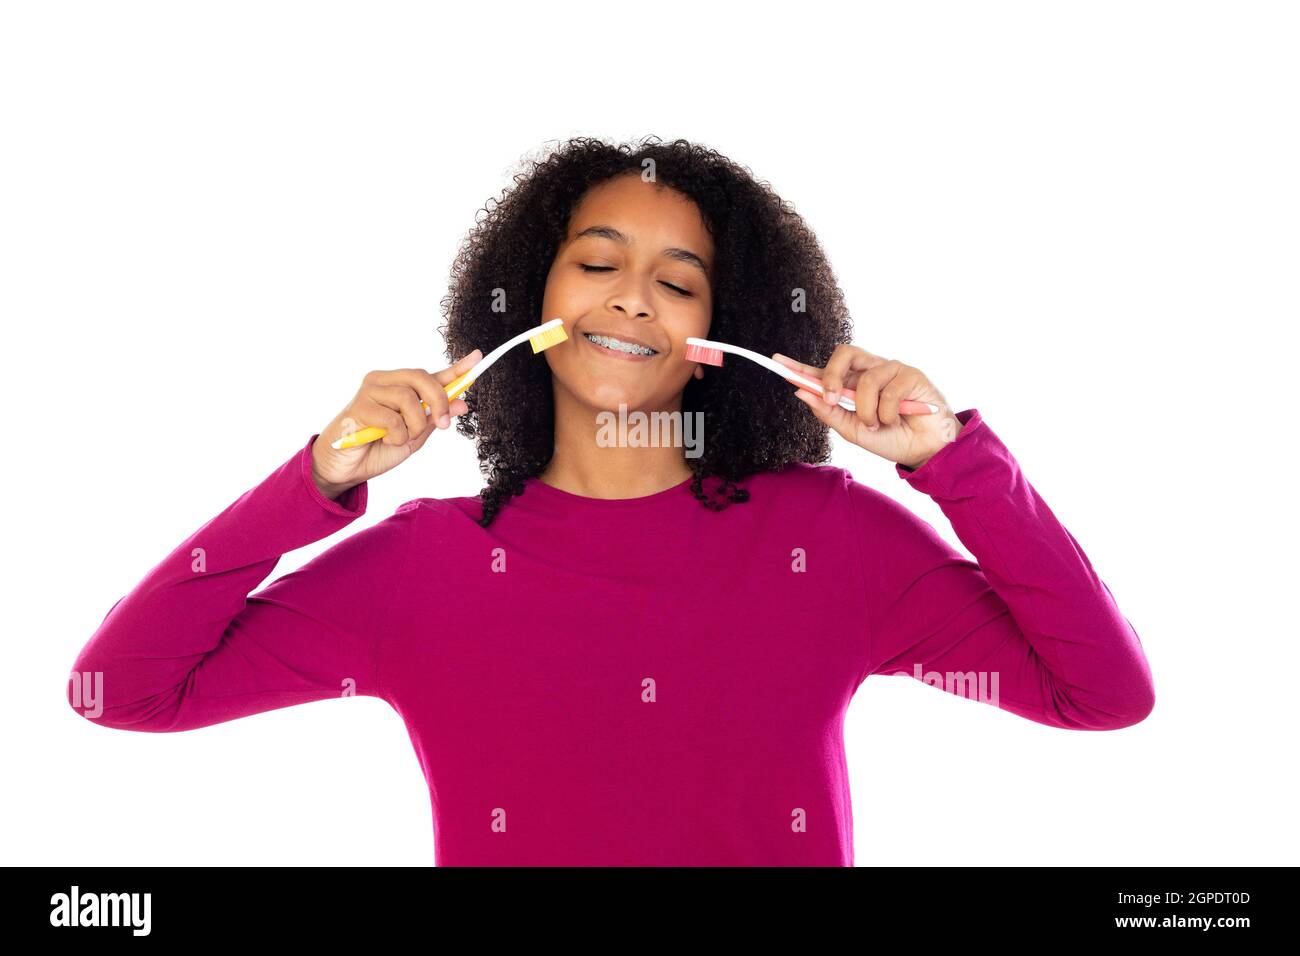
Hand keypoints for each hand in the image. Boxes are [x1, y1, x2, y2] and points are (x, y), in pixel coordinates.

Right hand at [310, 349, 481, 497]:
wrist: (347, 468)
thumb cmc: (378, 448)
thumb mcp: (416, 436)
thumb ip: (435, 418)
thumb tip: (462, 403)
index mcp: (401, 387)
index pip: (432, 374)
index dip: (456, 369)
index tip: (478, 358)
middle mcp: (384, 381)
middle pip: (422, 377)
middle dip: (439, 401)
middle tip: (443, 424)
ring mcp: (370, 391)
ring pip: (408, 398)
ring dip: (414, 425)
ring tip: (401, 438)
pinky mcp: (358, 406)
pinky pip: (392, 418)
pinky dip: (397, 435)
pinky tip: (384, 439)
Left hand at [775, 345, 962, 469]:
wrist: (925, 451)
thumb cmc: (891, 439)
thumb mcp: (853, 431)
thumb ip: (829, 413)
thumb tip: (801, 393)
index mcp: (852, 385)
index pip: (823, 371)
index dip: (801, 366)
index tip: (777, 361)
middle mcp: (870, 372)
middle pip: (843, 353)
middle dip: (831, 375)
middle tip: (831, 398)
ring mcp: (890, 370)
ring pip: (864, 380)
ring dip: (866, 410)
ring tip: (877, 424)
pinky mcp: (911, 374)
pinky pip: (888, 390)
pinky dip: (887, 412)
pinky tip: (896, 419)